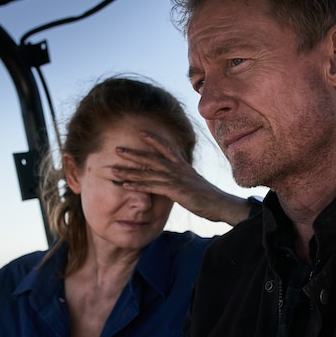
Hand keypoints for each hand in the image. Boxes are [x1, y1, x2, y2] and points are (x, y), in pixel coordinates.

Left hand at [112, 130, 250, 225]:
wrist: (221, 204)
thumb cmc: (210, 197)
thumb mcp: (195, 185)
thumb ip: (184, 181)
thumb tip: (178, 183)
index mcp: (183, 166)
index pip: (166, 148)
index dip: (153, 140)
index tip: (140, 132)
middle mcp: (178, 169)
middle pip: (151, 158)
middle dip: (133, 154)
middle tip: (116, 149)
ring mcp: (176, 179)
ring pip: (148, 172)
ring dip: (129, 172)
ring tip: (113, 170)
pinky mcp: (175, 190)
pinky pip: (152, 186)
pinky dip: (138, 185)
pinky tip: (125, 185)